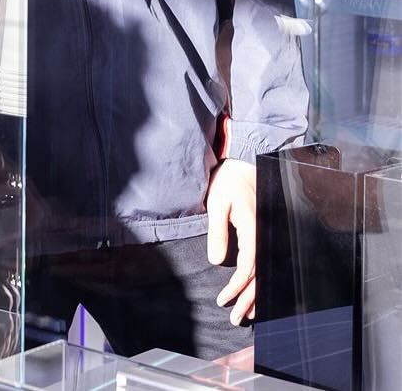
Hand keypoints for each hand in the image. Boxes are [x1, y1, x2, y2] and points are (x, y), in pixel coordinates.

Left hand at [207, 158, 256, 323]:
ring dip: (256, 296)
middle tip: (234, 319)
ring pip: (266, 273)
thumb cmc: (227, 183)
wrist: (242, 166)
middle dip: (248, 300)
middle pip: (261, 276)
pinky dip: (261, 283)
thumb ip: (218, 231)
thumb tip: (217, 262)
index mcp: (254, 228)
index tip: (224, 300)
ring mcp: (268, 236)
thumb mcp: (216, 202)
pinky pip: (266, 264)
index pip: (249, 267)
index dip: (237, 287)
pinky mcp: (266, 236)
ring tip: (244, 315)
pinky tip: (255, 295)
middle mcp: (266, 235)